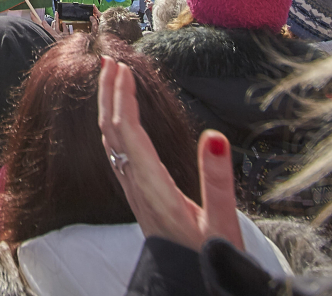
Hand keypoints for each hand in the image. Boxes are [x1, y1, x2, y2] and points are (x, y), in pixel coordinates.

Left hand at [97, 56, 242, 250]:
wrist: (189, 289)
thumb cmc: (210, 261)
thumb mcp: (222, 223)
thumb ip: (218, 181)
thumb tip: (214, 135)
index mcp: (154, 189)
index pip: (128, 134)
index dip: (121, 98)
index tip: (120, 67)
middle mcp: (138, 189)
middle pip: (112, 133)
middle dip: (109, 94)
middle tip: (109, 60)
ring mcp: (135, 195)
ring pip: (111, 144)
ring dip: (109, 108)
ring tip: (111, 80)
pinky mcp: (140, 199)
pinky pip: (118, 155)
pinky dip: (116, 127)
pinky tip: (120, 122)